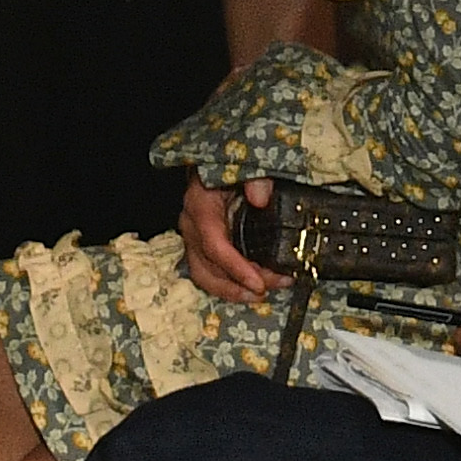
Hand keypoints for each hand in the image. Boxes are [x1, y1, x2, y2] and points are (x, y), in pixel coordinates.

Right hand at [176, 174, 280, 307]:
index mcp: (200, 206)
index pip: (215, 246)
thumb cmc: (228, 166)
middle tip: (268, 290)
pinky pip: (209, 272)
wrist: (211, 165)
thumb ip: (255, 179)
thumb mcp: (245, 167)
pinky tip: (251, 288)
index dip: (236, 268)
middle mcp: (191, 226)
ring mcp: (192, 238)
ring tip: (261, 295)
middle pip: (208, 268)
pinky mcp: (199, 245)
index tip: (259, 283)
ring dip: (232, 291)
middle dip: (238, 285)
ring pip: (205, 276)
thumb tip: (261, 198)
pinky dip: (229, 284)